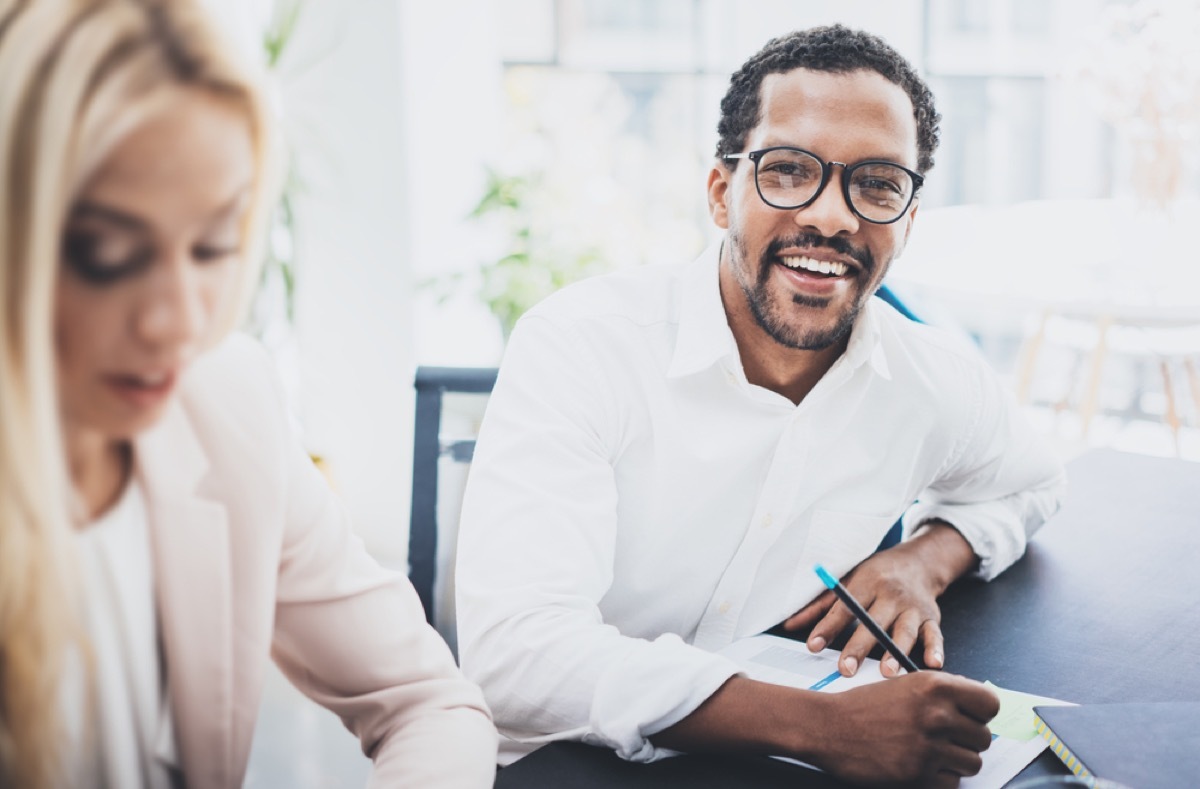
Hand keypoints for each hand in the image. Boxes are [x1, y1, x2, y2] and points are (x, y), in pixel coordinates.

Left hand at [783, 522, 976, 676]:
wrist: (919, 561)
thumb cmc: (876, 575)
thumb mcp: (848, 580)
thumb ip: (820, 605)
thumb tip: (788, 625)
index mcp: (866, 583)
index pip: (844, 607)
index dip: (828, 627)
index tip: (812, 646)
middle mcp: (890, 595)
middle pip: (873, 622)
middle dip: (859, 646)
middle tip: (846, 669)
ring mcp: (912, 608)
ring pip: (905, 631)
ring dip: (896, 652)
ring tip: (886, 673)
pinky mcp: (931, 618)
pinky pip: (934, 635)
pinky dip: (935, 649)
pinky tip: (931, 664)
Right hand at [806, 671, 999, 786]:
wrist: (829, 727)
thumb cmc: (865, 706)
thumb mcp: (906, 684)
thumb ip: (942, 694)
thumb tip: (976, 710)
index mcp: (936, 686)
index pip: (991, 704)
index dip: (980, 714)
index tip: (968, 718)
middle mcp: (937, 714)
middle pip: (984, 738)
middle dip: (966, 741)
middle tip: (942, 739)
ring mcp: (929, 746)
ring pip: (972, 763)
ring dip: (955, 762)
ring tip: (930, 753)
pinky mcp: (919, 773)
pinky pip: (952, 783)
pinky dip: (939, 779)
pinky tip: (919, 766)